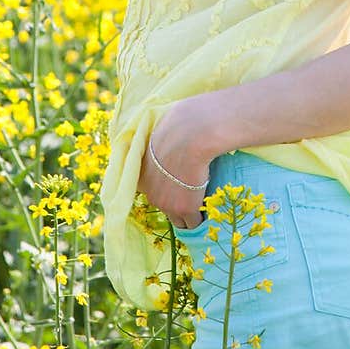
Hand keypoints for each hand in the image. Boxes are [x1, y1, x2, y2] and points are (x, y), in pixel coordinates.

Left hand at [138, 97, 220, 229]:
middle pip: (164, 205)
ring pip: (178, 219)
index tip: (179, 182)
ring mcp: (166, 203)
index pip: (153, 189)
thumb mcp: (160, 133)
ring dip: (189, 213)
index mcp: (140, 174)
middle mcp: (149, 192)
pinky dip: (202, 218)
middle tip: (194, 192)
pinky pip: (194, 223)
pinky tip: (210, 211)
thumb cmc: (179, 125)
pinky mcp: (184, 209)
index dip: (168, 187)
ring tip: (203, 205)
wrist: (190, 133)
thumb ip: (160, 142)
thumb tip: (166, 134)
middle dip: (177, 201)